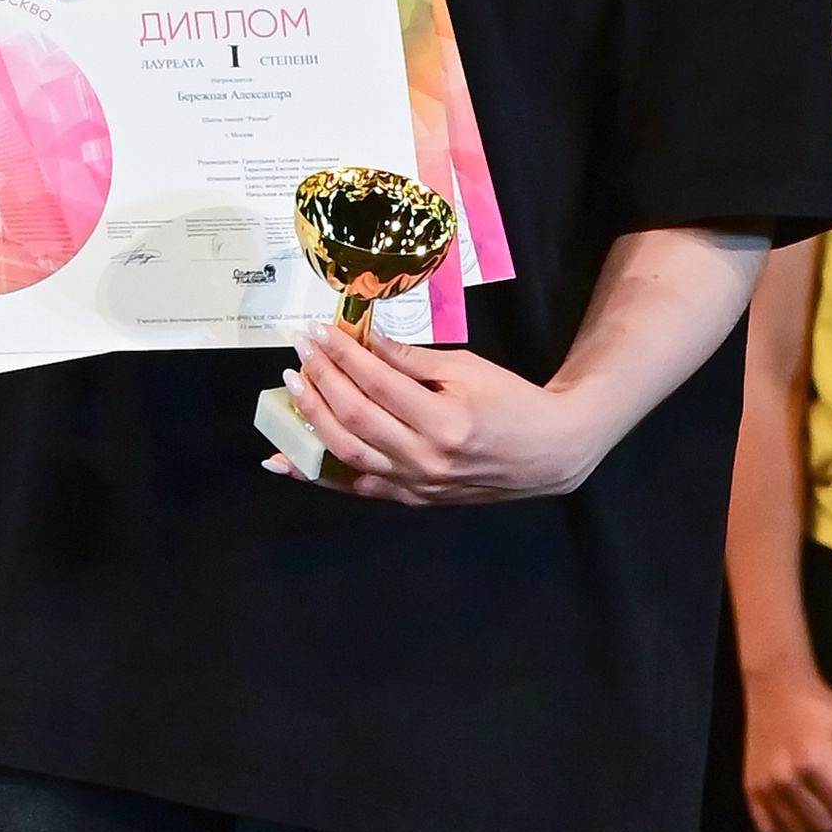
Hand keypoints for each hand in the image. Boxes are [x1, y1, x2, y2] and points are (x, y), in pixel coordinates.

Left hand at [272, 325, 601, 504]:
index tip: (318, 332)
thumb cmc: (512, 401)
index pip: (378, 383)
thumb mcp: (468, 369)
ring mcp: (416, 485)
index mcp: (446, 422)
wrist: (548, 453)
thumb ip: (412, 360)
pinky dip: (317, 473)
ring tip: (292, 388)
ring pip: (347, 454)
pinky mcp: (410, 499)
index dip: (343, 355)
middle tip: (299, 353)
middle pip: (355, 419)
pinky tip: (282, 460)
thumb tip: (363, 341)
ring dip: (310, 420)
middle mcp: (426, 459)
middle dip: (320, 381)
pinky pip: (355, 487)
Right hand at [741, 659, 831, 831]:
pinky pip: (767, 827)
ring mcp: (765, 786)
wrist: (775, 688)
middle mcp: (787, 779)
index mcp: (815, 762)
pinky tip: (796, 815)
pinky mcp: (750, 788)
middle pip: (822, 824)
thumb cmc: (816, 706)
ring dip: (814, 824)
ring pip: (795, 831)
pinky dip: (785, 829)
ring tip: (820, 806)